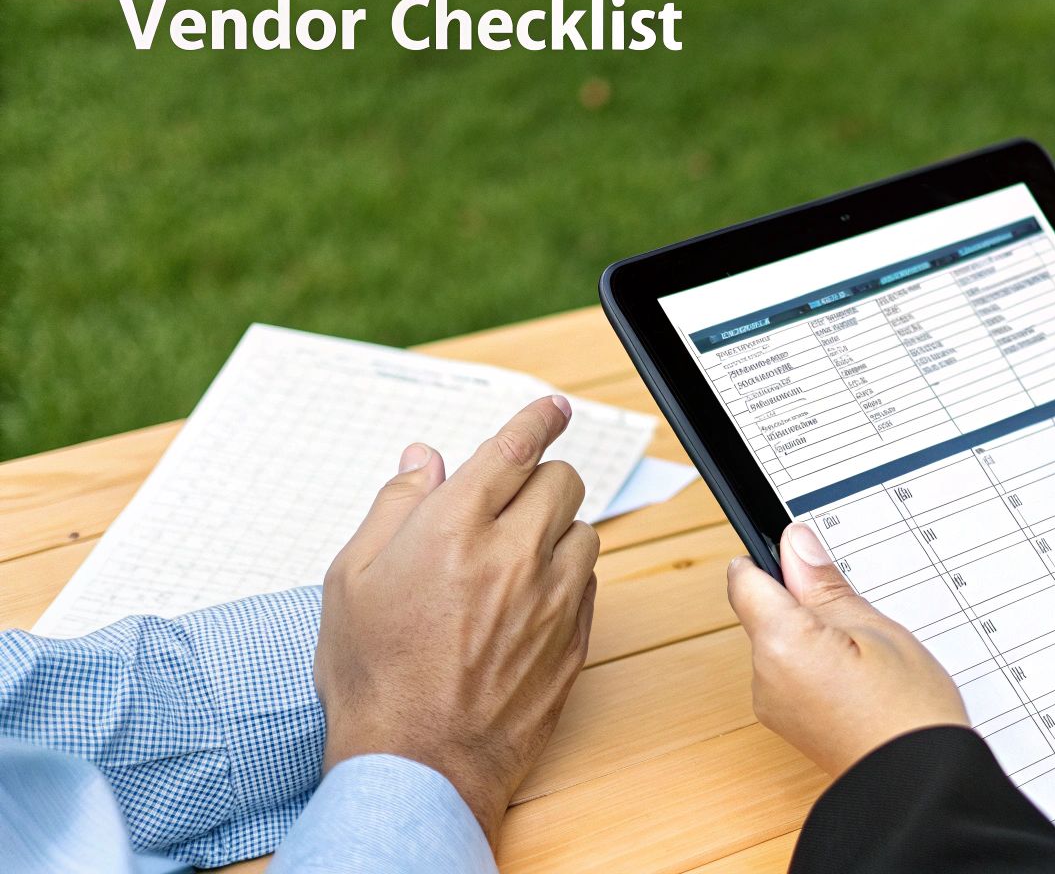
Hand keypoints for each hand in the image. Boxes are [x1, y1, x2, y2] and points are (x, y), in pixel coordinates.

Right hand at [315, 396, 598, 842]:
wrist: (419, 762)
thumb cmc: (374, 676)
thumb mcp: (351, 580)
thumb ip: (394, 507)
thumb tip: (423, 460)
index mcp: (454, 527)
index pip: (515, 448)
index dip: (538, 419)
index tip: (553, 408)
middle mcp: (514, 553)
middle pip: (562, 481)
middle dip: (538, 480)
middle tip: (508, 503)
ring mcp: (553, 596)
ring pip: (583, 529)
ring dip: (555, 530)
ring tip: (511, 560)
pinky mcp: (576, 636)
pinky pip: (589, 581)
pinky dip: (566, 576)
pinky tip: (528, 600)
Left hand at [727, 522, 967, 774]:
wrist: (918, 786)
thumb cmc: (907, 712)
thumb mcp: (873, 628)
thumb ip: (823, 585)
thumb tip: (794, 544)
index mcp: (778, 645)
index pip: (744, 579)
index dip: (774, 560)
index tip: (807, 560)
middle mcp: (763, 678)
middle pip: (766, 612)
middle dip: (805, 602)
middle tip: (858, 615)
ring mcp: (774, 705)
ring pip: (783, 641)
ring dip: (816, 633)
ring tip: (866, 652)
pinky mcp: (790, 722)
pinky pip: (793, 671)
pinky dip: (819, 662)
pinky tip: (860, 675)